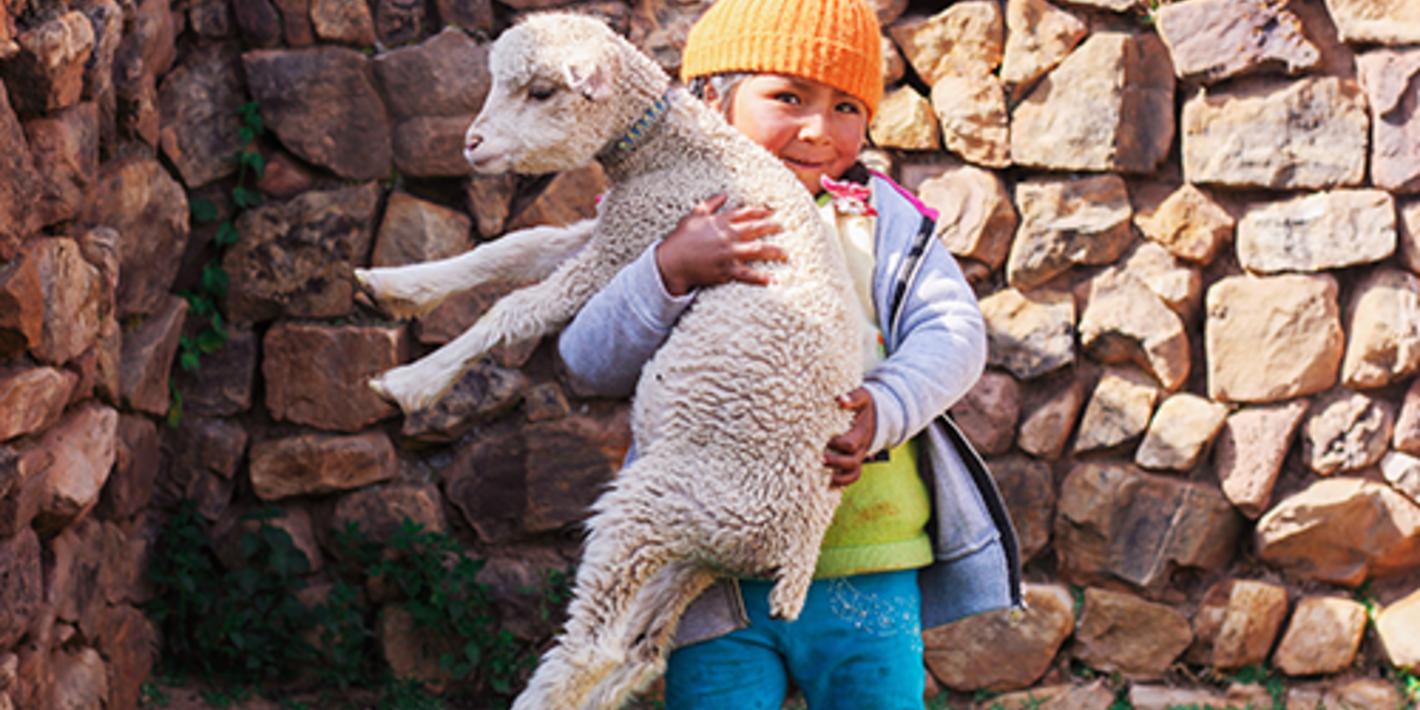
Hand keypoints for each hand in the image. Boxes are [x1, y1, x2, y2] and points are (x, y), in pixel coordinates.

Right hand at [655, 194, 785, 295]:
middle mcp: (727, 236)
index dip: (760, 211)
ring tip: (785, 252)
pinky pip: (747, 274)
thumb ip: (710, 204)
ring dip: (773, 250)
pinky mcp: (726, 270)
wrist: (672, 263)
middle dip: (772, 227)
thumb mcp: (693, 215)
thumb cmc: (681, 239)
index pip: (745, 213)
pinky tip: (772, 280)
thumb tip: (724, 194)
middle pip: (755, 228)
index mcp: (720, 221)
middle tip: (783, 227)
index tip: (770, 212)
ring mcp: (728, 254)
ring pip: (756, 250)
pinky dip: (760, 278)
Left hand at [825, 388, 875, 486]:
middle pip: (851, 461)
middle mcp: (862, 446)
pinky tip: (828, 481)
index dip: (837, 444)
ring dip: (838, 474)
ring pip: (853, 471)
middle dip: (835, 462)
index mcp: (862, 432)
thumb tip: (841, 399)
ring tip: (822, 472)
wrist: (879, 413)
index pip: (850, 443)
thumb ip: (853, 398)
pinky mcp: (856, 459)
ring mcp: (860, 454)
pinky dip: (843, 481)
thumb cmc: (865, 405)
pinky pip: (853, 475)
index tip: (824, 440)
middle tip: (819, 458)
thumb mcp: (862, 397)